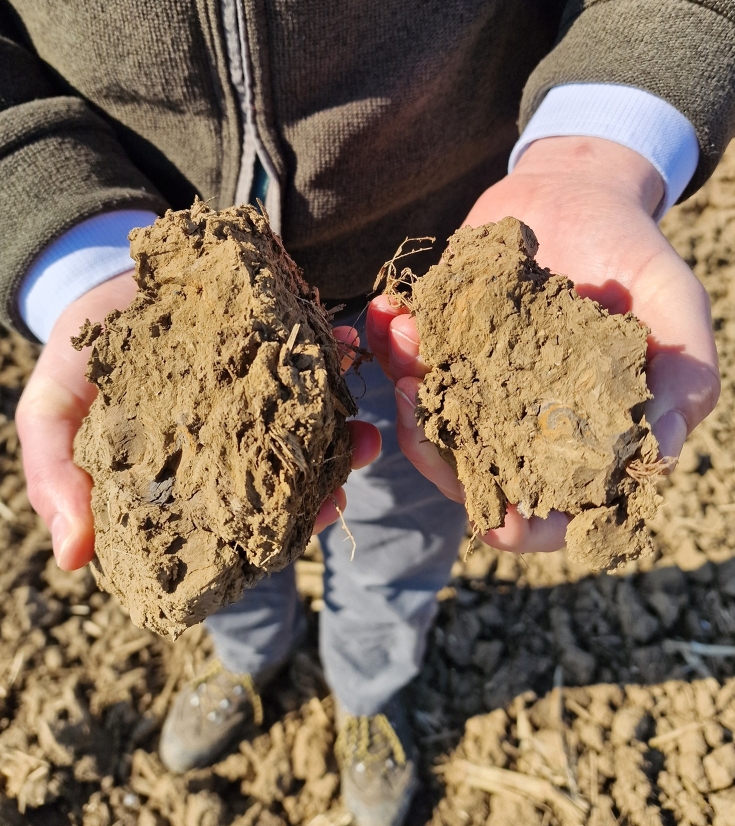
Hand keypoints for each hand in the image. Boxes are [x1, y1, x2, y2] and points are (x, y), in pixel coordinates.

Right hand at [17, 272, 379, 569]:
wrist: (99, 278)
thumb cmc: (77, 355)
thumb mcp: (50, 409)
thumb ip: (55, 474)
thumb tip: (71, 558)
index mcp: (186, 469)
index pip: (234, 516)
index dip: (270, 530)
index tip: (303, 529)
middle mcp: (229, 438)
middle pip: (282, 476)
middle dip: (320, 483)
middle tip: (347, 483)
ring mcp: (255, 391)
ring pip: (307, 424)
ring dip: (340, 430)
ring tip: (366, 434)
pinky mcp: (269, 344)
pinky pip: (308, 355)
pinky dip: (331, 352)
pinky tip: (348, 347)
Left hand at [368, 136, 719, 553]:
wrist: (575, 193)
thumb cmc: (632, 255)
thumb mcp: (674, 306)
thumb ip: (682, 376)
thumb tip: (656, 449)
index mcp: (575, 433)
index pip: (550, 510)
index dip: (525, 529)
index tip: (495, 520)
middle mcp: (515, 421)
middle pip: (469, 473)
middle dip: (434, 447)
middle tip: (414, 397)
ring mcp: (471, 385)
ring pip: (425, 417)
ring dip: (406, 384)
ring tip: (408, 332)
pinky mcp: (438, 344)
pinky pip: (401, 357)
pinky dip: (387, 339)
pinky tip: (388, 312)